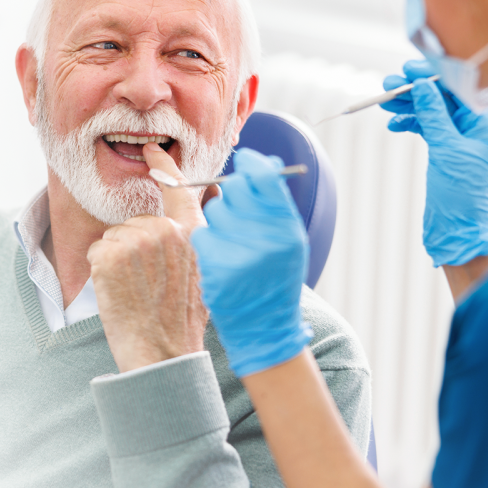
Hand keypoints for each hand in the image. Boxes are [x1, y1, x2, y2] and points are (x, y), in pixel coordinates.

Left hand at [87, 143, 207, 372]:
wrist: (160, 352)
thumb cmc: (179, 321)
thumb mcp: (204, 276)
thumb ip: (196, 243)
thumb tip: (197, 210)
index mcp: (193, 235)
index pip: (178, 189)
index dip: (163, 167)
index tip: (152, 151)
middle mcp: (166, 232)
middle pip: (136, 222)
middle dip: (132, 246)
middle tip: (145, 283)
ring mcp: (136, 242)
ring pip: (114, 236)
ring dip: (117, 260)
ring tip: (134, 289)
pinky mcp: (109, 256)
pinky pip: (97, 250)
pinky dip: (100, 270)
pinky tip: (118, 292)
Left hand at [189, 149, 311, 377]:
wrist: (263, 326)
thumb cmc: (275, 277)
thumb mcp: (288, 239)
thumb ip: (274, 203)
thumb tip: (258, 162)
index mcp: (288, 227)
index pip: (264, 177)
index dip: (252, 165)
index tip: (245, 161)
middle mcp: (265, 238)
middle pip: (233, 190)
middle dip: (232, 194)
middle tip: (237, 210)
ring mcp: (237, 252)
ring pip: (214, 210)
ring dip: (218, 220)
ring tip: (231, 242)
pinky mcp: (213, 267)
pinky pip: (199, 235)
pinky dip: (205, 242)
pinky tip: (217, 257)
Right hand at [379, 59, 487, 266]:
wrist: (456, 229)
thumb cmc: (460, 193)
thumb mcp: (446, 150)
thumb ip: (434, 116)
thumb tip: (424, 87)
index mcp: (483, 125)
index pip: (458, 90)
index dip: (433, 77)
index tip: (409, 69)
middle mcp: (472, 129)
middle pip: (441, 99)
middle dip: (415, 90)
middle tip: (389, 84)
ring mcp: (457, 140)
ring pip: (430, 113)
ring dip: (408, 106)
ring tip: (385, 102)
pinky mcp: (443, 152)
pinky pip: (425, 129)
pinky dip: (409, 124)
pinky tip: (394, 124)